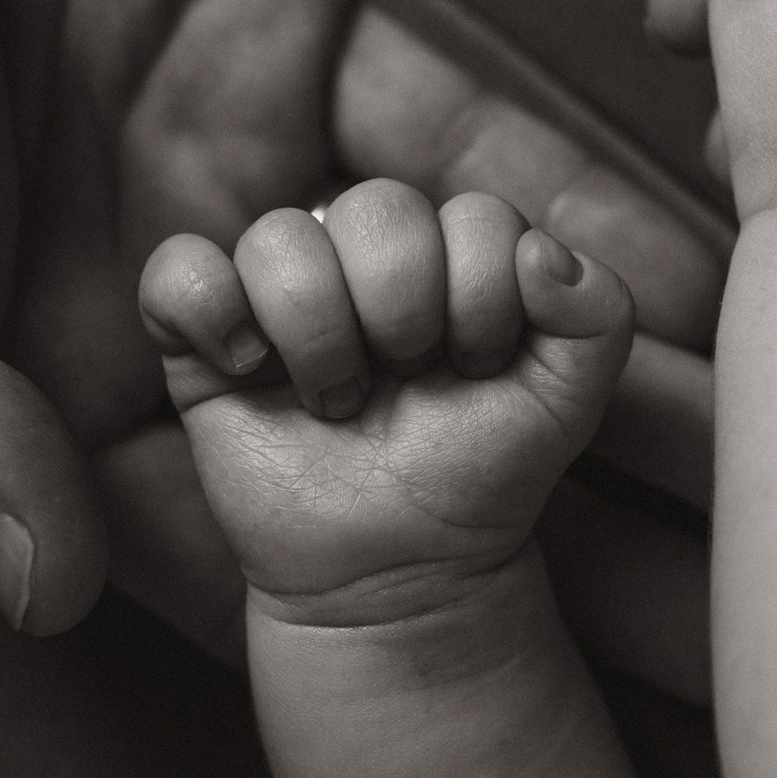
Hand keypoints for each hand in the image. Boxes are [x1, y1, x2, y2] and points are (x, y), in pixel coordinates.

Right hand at [0, 0, 717, 639]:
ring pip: (442, 295)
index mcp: (22, 359)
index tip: (533, 728)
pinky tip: (693, 267)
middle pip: (372, 442)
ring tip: (764, 463)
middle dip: (530, 532)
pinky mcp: (303, 25)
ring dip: (586, 374)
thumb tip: (39, 595)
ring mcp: (245, 155)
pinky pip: (461, 128)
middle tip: (714, 629)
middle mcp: (159, 284)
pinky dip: (570, 195)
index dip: (367, 625)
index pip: (217, 539)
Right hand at [141, 182, 634, 616]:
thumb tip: (543, 253)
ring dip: (320, 330)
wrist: (398, 572)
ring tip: (338, 402)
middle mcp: (360, 255)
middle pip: (376, 205)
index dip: (486, 296)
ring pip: (279, 235)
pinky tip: (250, 368)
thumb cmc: (478, 478)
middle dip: (407, 307)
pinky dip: (210, 307)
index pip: (473, 213)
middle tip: (408, 382)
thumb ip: (599, 318)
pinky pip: (176, 272)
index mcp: (449, 250)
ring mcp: (278, 293)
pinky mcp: (203, 342)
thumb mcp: (568, 406)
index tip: (483, 369)